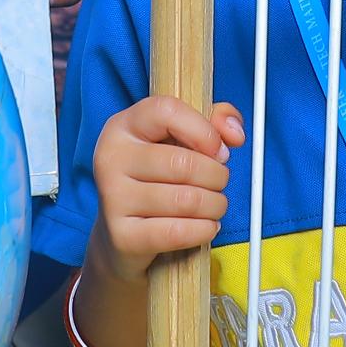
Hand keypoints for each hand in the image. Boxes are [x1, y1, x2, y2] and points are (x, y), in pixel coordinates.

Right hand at [89, 95, 247, 286]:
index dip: (203, 130)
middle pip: (183, 163)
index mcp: (123, 126)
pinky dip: (204, 230)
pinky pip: (178, 232)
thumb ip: (213, 121)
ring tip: (213, 206)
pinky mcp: (123, 235)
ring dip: (215, 206)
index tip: (218, 150)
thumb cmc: (156, 179)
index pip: (166, 111)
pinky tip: (206, 226)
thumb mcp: (179, 140)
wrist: (123, 234)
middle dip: (217, 177)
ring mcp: (113, 198)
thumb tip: (234, 133)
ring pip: (186, 200)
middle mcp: (111, 158)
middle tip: (218, 183)